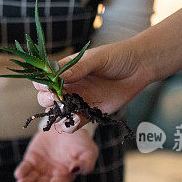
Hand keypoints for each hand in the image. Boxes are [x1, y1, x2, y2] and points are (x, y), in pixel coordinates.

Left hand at [14, 127, 98, 181]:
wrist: (65, 124)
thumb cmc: (80, 140)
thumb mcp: (89, 150)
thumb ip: (86, 163)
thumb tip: (76, 170)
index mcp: (67, 173)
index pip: (62, 180)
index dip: (59, 181)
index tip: (54, 181)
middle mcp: (53, 173)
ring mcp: (41, 167)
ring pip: (33, 178)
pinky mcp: (32, 159)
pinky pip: (25, 168)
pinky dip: (21, 171)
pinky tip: (18, 175)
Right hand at [33, 41, 152, 132]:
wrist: (140, 67)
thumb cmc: (117, 57)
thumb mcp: (96, 59)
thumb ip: (77, 68)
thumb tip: (57, 77)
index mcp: (66, 70)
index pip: (45, 78)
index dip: (41, 83)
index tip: (45, 85)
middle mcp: (69, 86)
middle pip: (46, 97)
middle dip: (46, 99)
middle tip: (55, 98)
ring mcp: (78, 101)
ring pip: (58, 112)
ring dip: (57, 114)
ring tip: (65, 111)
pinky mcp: (89, 113)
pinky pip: (74, 123)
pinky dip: (71, 125)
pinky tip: (76, 120)